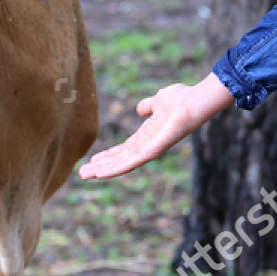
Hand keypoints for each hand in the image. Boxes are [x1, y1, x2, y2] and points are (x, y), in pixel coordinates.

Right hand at [78, 73, 233, 179]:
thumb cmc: (181, 99)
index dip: (108, 155)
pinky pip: (131, 163)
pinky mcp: (153, 151)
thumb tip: (140, 109)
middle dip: (101, 166)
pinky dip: (114, 169)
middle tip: (82, 173)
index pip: (124, 149)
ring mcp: (150, 150)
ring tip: (84, 176)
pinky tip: (100, 174)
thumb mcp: (158, 100)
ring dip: (102, 170)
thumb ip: (148, 106)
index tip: (93, 159)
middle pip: (120, 159)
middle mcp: (147, 145)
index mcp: (147, 135)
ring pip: (121, 164)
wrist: (194, 100)